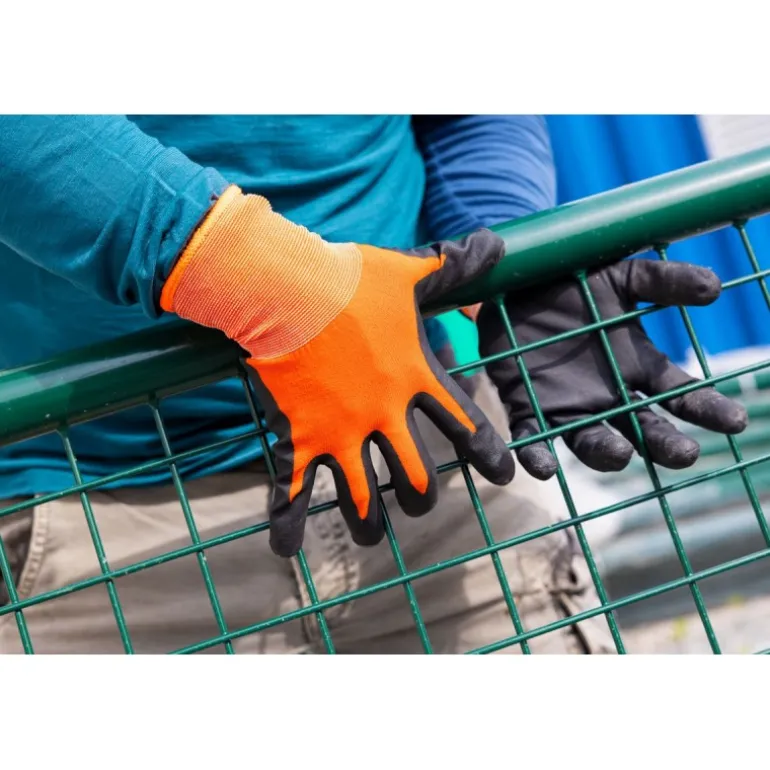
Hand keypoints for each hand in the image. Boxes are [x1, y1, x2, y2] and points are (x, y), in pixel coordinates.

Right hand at [161, 185, 513, 556]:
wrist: (285, 288)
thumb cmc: (350, 278)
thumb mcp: (409, 270)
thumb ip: (455, 265)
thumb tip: (496, 244)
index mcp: (415, 379)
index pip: (465, 426)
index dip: (488, 454)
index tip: (504, 475)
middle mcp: (384, 415)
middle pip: (414, 479)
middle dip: (420, 498)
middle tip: (417, 501)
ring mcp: (341, 432)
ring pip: (362, 499)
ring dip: (368, 522)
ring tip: (371, 535)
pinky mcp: (300, 436)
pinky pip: (293, 489)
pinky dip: (288, 522)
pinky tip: (286, 551)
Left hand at [477, 258, 748, 479]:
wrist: (518, 281)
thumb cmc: (575, 281)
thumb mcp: (621, 277)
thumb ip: (661, 281)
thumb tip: (714, 285)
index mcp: (638, 368)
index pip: (681, 396)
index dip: (707, 410)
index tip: (733, 421)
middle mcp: (608, 396)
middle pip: (643, 429)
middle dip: (664, 443)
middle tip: (684, 453)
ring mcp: (568, 406)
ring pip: (591, 442)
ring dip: (606, 453)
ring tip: (620, 454)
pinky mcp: (527, 407)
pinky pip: (533, 438)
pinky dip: (539, 455)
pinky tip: (546, 466)